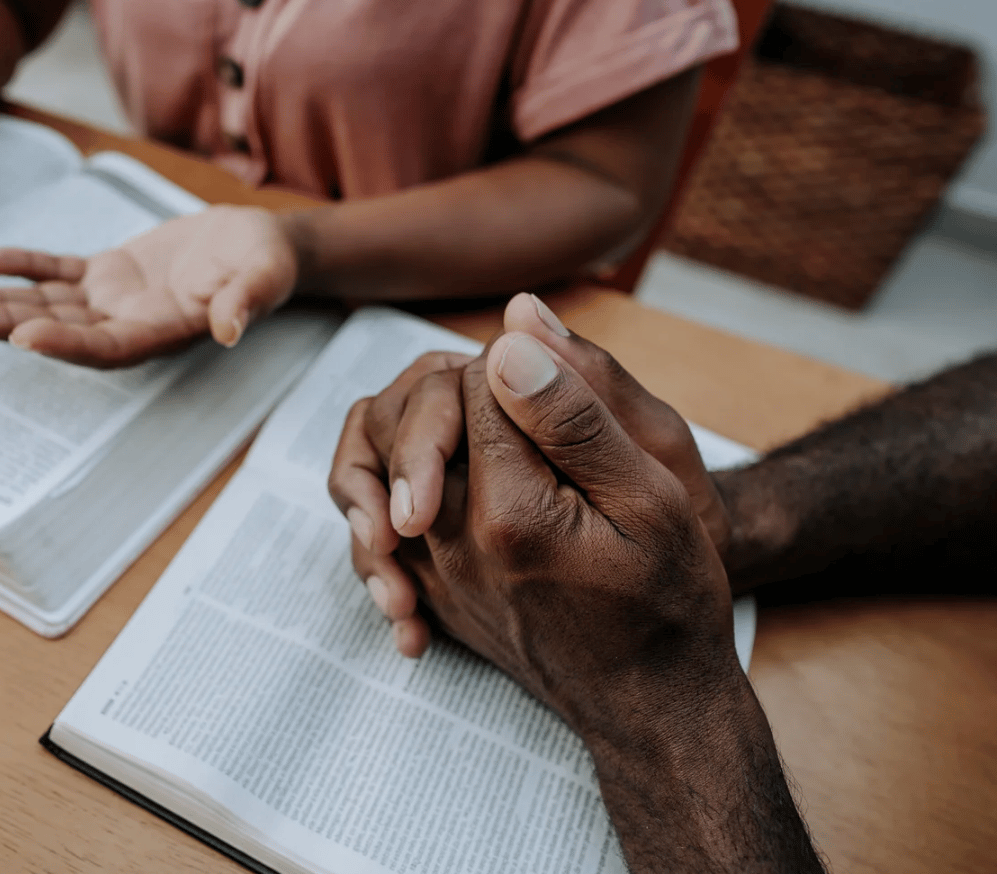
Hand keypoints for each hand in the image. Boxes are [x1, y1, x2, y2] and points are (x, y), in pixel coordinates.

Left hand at [0, 205, 298, 367]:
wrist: (260, 244)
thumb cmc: (267, 261)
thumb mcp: (266, 274)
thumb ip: (247, 300)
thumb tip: (230, 328)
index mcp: (164, 332)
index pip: (108, 347)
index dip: (66, 344)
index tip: (22, 337)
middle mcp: (129, 324)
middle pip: (58, 331)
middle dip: (1, 326)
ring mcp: (114, 301)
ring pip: (46, 305)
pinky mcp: (108, 274)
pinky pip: (57, 272)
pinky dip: (21, 266)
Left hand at [394, 334, 738, 732]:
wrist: (650, 704)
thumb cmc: (668, 601)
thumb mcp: (654, 497)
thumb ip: (576, 415)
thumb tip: (509, 338)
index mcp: (510, 510)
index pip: (477, 384)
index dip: (518, 364)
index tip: (561, 385)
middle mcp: (450, 541)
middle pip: (412, 415)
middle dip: (462, 388)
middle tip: (517, 396)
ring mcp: (429, 571)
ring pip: (377, 459)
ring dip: (418, 427)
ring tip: (469, 424)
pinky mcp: (425, 590)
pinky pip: (373, 520)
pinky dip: (390, 487)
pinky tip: (436, 485)